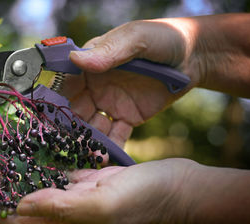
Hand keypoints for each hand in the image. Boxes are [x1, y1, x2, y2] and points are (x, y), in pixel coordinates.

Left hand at [0, 158, 195, 223]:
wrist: (175, 188)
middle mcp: (68, 210)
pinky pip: (58, 170)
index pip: (19, 217)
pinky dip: (41, 160)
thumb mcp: (99, 206)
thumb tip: (21, 204)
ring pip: (37, 182)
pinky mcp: (89, 177)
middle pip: (22, 199)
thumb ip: (60, 208)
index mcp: (68, 223)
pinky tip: (28, 149)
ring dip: (14, 169)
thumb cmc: (142, 200)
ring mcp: (79, 193)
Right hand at [61, 18, 199, 146]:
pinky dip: (110, 148)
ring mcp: (110, 103)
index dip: (59, 95)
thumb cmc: (165, 38)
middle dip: (72, 125)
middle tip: (70, 140)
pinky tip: (106, 158)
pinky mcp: (127, 118)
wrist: (196, 57)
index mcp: (93, 63)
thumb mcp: (138, 38)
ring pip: (92, 126)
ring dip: (88, 140)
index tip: (53, 112)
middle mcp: (96, 85)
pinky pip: (115, 135)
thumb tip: (75, 60)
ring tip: (90, 154)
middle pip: (76, 108)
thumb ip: (110, 50)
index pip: (69, 80)